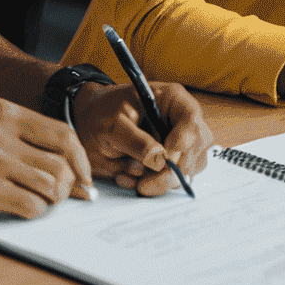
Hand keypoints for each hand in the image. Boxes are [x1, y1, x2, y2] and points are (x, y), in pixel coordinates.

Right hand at [0, 97, 94, 219]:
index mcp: (2, 110)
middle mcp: (1, 131)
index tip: (85, 176)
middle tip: (70, 198)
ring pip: (50, 185)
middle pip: (62, 160)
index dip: (81, 158)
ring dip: (53, 200)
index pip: (62, 132)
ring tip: (42, 203)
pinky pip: (29, 206)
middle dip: (72, 184)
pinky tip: (23, 210)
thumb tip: (57, 157)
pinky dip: (34, 212)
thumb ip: (13, 130)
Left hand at [70, 82, 213, 195]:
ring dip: (158, 179)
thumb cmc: (103, 113)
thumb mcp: (114, 123)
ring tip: (129, 172)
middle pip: (195, 148)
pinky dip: (150, 185)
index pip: (192, 117)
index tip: (166, 154)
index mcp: (170, 99)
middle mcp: (179, 122)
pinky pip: (170, 181)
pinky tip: (128, 176)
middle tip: (144, 180)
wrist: (90, 125)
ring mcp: (177, 144)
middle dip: (170, 170)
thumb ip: (136, 140)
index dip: (184, 138)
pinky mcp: (169, 162)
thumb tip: (160, 159)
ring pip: (186, 169)